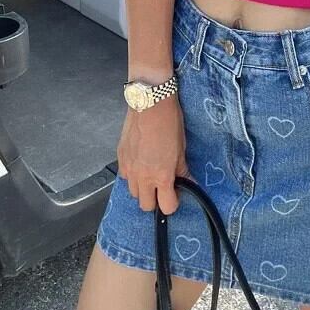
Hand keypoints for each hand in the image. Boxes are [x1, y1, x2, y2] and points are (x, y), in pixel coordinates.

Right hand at [116, 96, 194, 213]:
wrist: (150, 103)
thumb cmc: (169, 122)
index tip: (176, 194)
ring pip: (133, 193)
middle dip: (156, 200)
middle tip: (163, 187)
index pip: (166, 206)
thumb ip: (182, 171)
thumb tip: (190, 183)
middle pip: (146, 206)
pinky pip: (124, 177)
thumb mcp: (181, 149)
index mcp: (161, 175)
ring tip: (151, 174)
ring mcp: (129, 168)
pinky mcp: (120, 158)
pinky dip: (132, 175)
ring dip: (143, 188)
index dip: (173, 202)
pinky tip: (140, 163)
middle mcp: (142, 176)